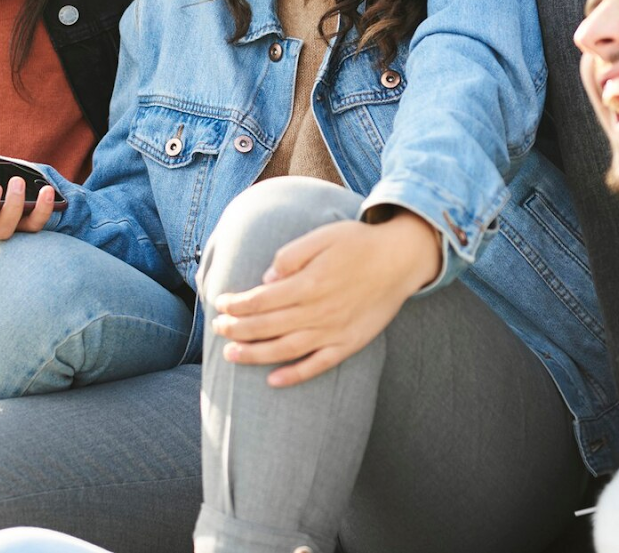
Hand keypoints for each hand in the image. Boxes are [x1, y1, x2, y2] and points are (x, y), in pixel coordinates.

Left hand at [210, 210, 442, 387]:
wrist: (401, 259)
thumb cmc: (359, 243)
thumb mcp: (323, 236)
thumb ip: (292, 255)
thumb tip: (266, 278)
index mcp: (309, 283)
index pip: (261, 299)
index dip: (236, 303)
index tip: (220, 302)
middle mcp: (318, 311)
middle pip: (267, 326)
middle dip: (237, 329)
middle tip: (217, 328)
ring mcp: (333, 331)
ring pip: (285, 349)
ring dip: (255, 355)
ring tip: (230, 355)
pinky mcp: (349, 343)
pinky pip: (318, 365)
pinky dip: (295, 375)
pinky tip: (273, 381)